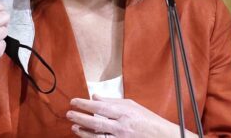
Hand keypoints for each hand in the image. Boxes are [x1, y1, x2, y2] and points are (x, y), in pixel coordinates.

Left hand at [67, 95, 183, 137]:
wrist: (161, 136)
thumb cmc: (147, 120)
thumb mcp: (132, 105)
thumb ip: (112, 101)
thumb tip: (95, 97)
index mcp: (124, 112)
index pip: (100, 107)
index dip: (84, 104)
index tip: (74, 101)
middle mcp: (122, 126)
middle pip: (96, 122)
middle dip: (80, 118)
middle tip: (69, 114)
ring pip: (97, 136)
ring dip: (83, 132)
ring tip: (74, 127)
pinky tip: (85, 137)